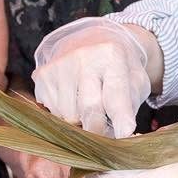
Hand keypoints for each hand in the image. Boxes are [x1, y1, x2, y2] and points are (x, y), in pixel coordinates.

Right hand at [32, 18, 150, 136]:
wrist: (94, 40)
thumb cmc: (119, 66)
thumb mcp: (136, 79)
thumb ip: (131, 105)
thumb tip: (123, 135)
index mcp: (112, 54)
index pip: (116, 93)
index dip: (122, 118)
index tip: (126, 134)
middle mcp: (83, 56)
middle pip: (89, 108)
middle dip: (99, 130)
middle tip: (107, 136)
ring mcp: (59, 65)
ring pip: (69, 115)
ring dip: (81, 121)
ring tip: (90, 105)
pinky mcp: (42, 75)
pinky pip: (52, 111)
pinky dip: (65, 114)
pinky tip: (74, 98)